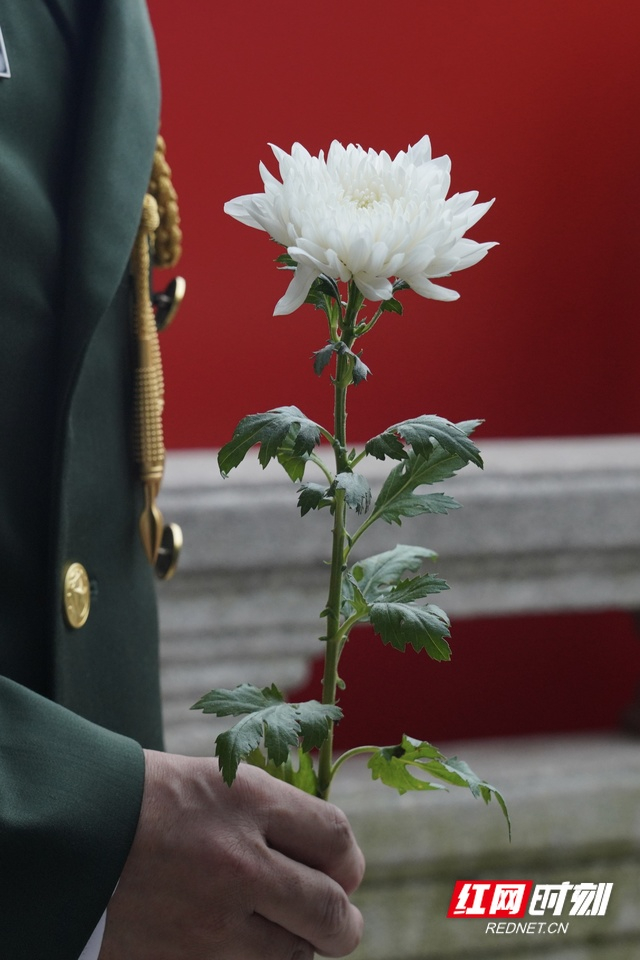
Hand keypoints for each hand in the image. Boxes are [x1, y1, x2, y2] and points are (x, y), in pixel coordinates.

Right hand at [99, 750, 364, 959]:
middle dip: (344, 922)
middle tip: (340, 922)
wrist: (76, 831)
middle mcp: (239, 862)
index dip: (349, 861)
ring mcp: (210, 921)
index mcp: (250, 801)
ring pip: (294, 956)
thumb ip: (279, 815)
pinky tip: (240, 940)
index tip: (342, 869)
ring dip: (297, 945)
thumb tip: (332, 858)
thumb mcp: (223, 781)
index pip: (338, 839)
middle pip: (331, 912)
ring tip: (282, 928)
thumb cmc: (155, 799)